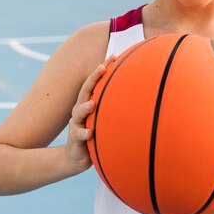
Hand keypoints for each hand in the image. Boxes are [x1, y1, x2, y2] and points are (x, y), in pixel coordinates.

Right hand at [64, 55, 115, 175]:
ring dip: (84, 107)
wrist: (77, 156)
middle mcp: (80, 111)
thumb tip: (138, 94)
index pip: (94, 83)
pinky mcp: (76, 139)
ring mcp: (77, 124)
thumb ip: (114, 107)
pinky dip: (83, 133)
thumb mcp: (104, 119)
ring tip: (92, 103)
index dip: (102, 69)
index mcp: (88, 103)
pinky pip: (79, 135)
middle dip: (94, 78)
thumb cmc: (94, 134)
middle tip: (102, 67)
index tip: (113, 56)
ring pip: (78, 113)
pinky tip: (90, 133)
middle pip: (85, 91)